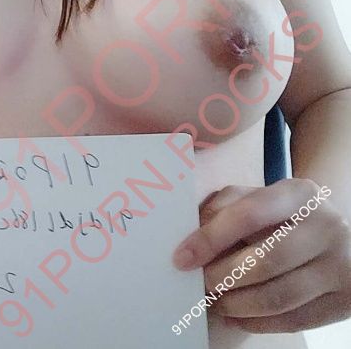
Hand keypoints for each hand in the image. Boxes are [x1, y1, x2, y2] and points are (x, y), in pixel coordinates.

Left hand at [173, 179, 350, 332]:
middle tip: (199, 283)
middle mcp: (326, 227)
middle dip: (221, 276)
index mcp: (298, 194)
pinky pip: (294, 320)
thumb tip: (189, 239)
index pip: (248, 215)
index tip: (181, 258)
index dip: (210, 238)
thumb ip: (223, 208)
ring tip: (214, 301)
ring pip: (278, 297)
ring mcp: (340, 265)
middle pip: (265, 261)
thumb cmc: (281, 215)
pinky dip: (257, 322)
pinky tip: (235, 316)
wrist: (337, 234)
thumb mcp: (256, 198)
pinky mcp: (345, 299)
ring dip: (236, 304)